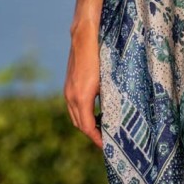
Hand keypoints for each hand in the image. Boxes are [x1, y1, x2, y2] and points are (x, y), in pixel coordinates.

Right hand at [63, 25, 102, 148]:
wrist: (85, 36)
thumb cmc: (100, 56)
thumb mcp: (108, 79)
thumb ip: (109, 98)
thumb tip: (116, 114)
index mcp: (82, 97)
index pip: (87, 127)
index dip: (97, 139)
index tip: (106, 146)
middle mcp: (71, 96)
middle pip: (80, 124)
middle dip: (92, 134)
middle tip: (106, 139)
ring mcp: (68, 90)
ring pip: (75, 115)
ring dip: (86, 124)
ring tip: (102, 127)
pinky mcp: (68, 85)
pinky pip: (73, 106)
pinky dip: (82, 113)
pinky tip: (95, 111)